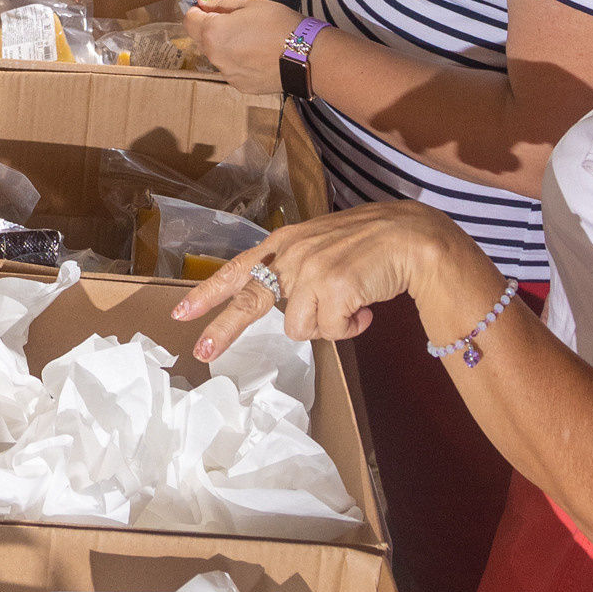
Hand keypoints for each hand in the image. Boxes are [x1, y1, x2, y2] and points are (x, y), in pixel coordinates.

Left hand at [173, 201, 487, 361]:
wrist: (411, 236)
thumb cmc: (371, 245)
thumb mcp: (323, 247)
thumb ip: (298, 269)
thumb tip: (287, 310)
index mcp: (285, 243)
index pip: (238, 269)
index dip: (208, 294)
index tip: (181, 314)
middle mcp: (292, 255)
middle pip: (248, 301)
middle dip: (223, 331)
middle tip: (202, 354)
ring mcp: (311, 271)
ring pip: (299, 329)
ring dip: (326, 326)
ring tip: (351, 306)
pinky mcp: (334, 288)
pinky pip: (331, 331)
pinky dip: (350, 328)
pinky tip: (366, 308)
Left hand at [180, 0, 298, 92]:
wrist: (305, 56)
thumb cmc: (279, 23)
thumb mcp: (251, 6)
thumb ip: (222, 6)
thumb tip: (203, 3)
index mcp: (213, 32)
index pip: (189, 20)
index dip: (197, 12)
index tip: (209, 9)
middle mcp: (214, 56)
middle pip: (201, 39)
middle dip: (211, 29)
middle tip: (236, 23)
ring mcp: (227, 74)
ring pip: (217, 56)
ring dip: (225, 47)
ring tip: (251, 41)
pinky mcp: (239, 86)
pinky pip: (232, 70)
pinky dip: (239, 62)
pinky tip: (258, 57)